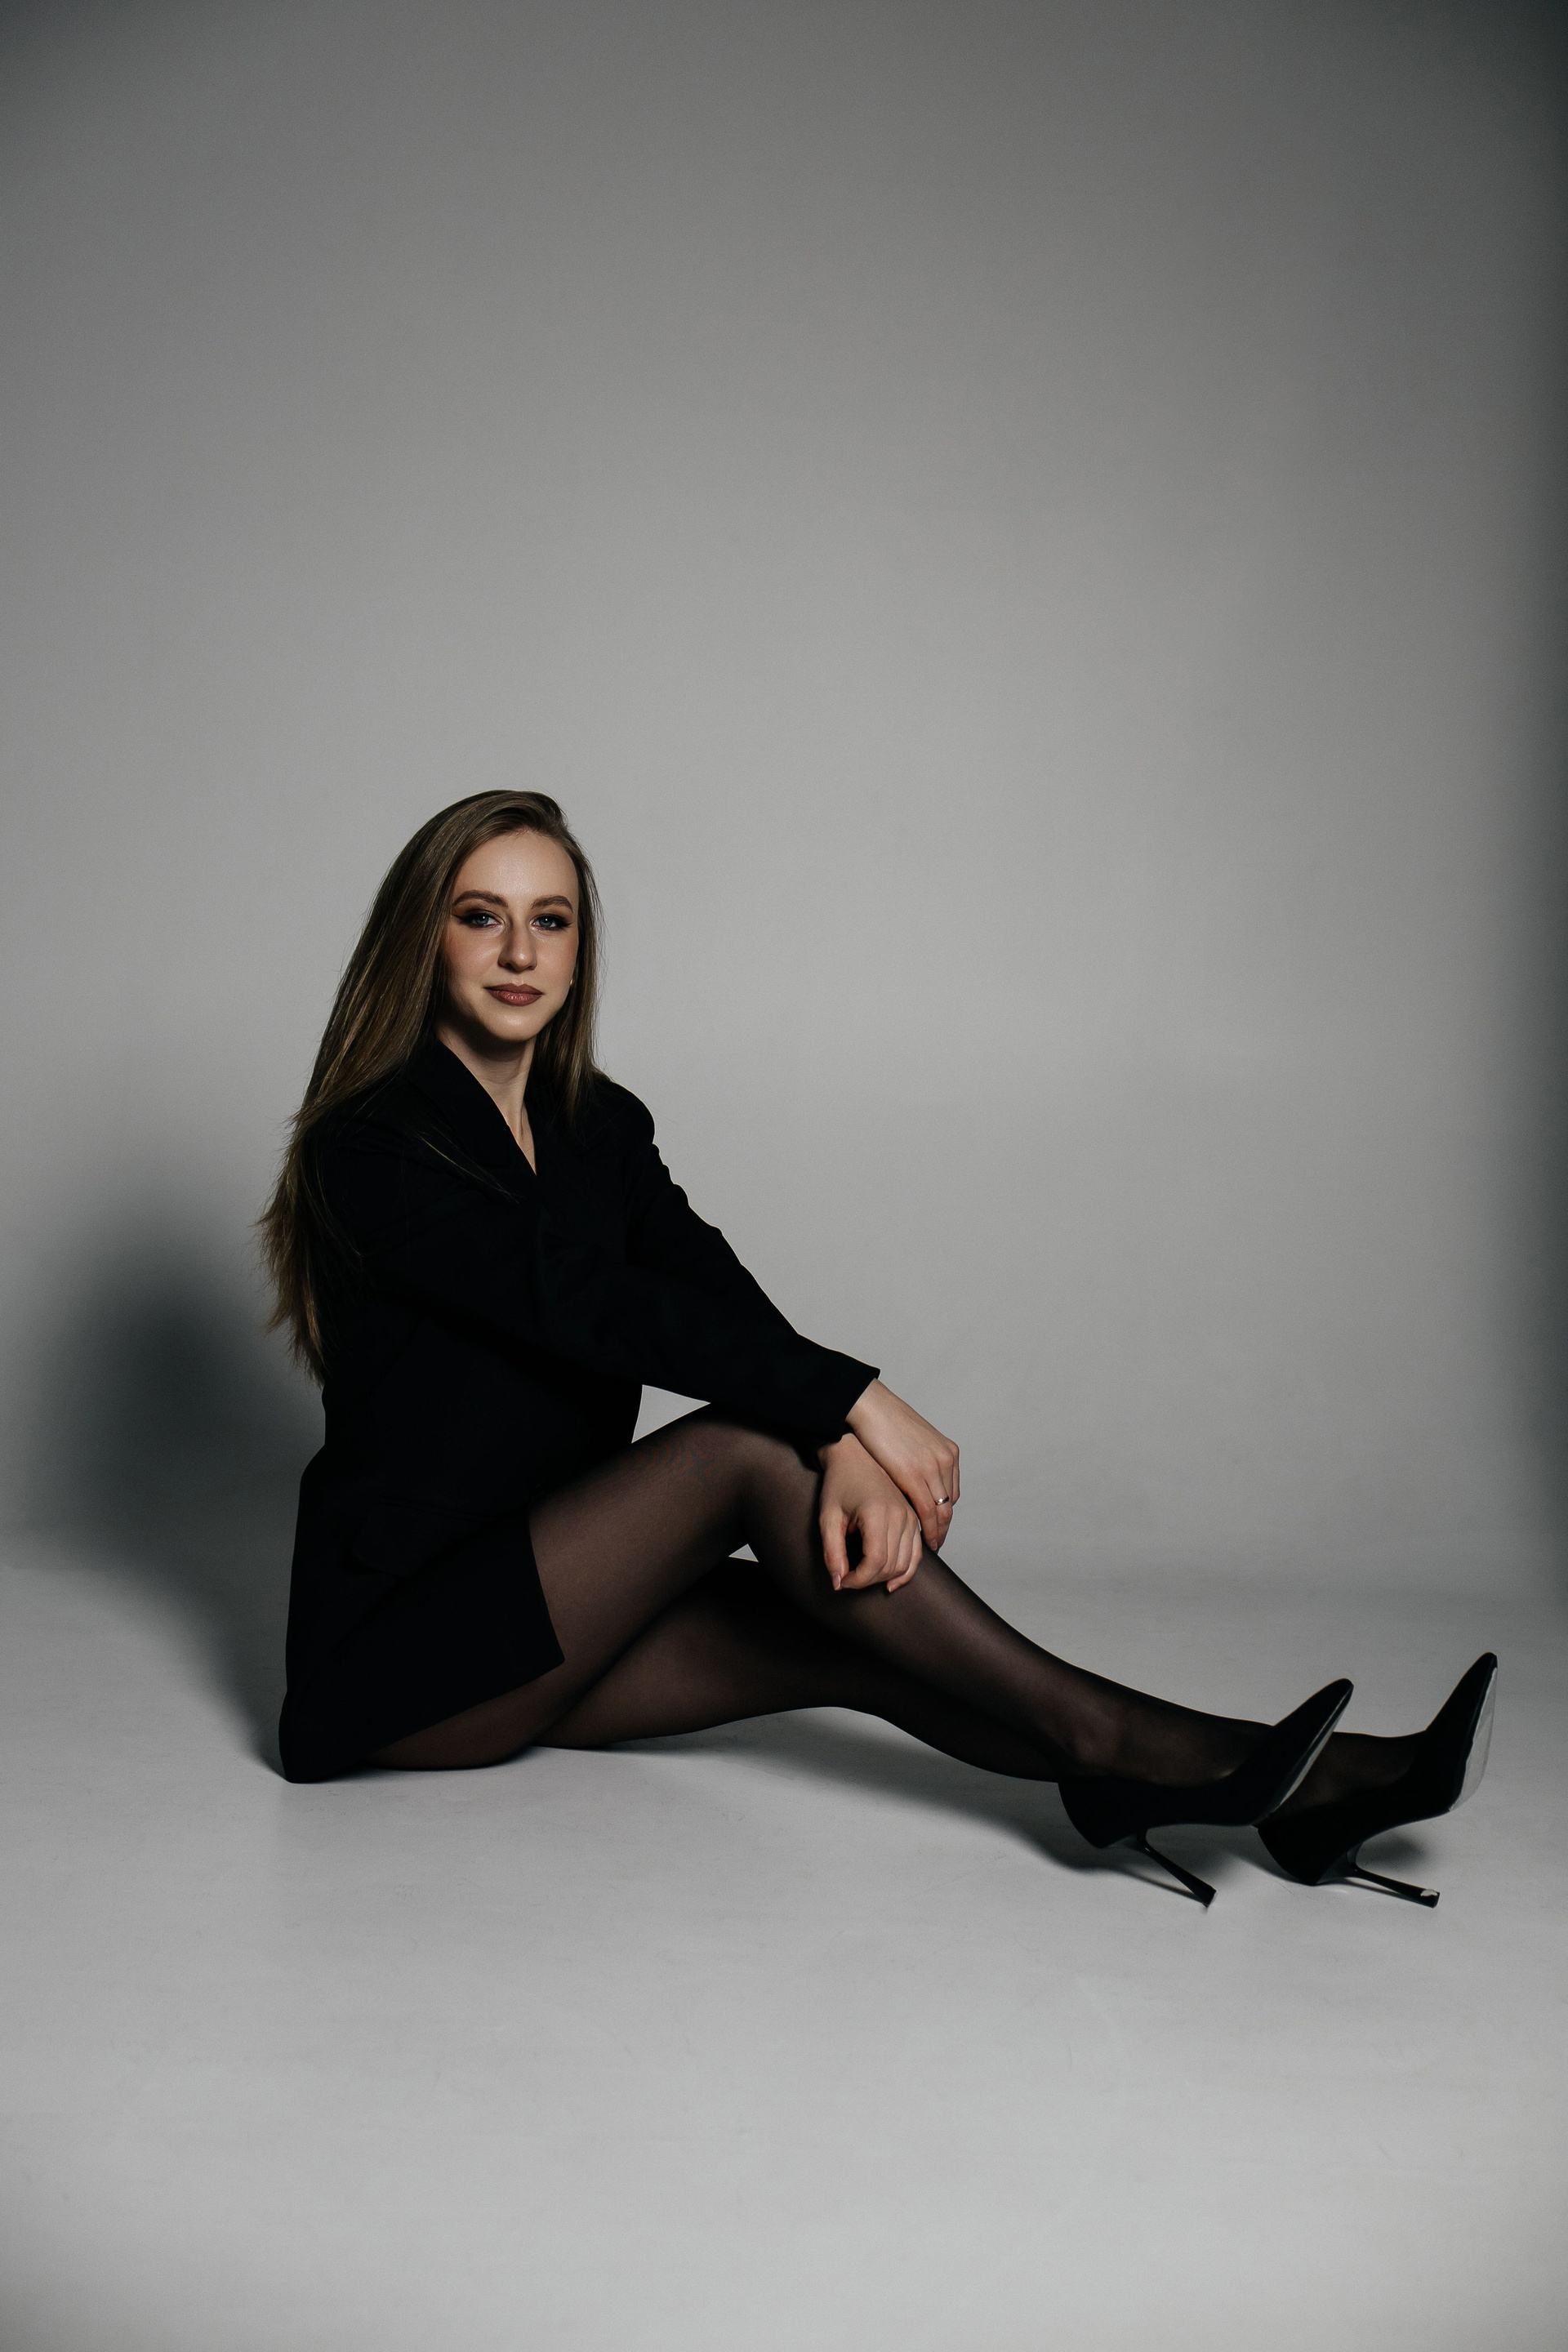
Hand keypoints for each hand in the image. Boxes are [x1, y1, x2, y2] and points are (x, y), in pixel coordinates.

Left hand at [817, 1433, 924, 1593]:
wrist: (854, 1456)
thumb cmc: (839, 1484)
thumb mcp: (828, 1517)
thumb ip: (832, 1552)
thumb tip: (838, 1583)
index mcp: (878, 1512)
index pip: (875, 1562)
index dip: (857, 1580)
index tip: (842, 1580)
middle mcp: (901, 1515)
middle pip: (891, 1566)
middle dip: (868, 1580)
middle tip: (848, 1577)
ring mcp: (911, 1516)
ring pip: (906, 1563)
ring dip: (885, 1577)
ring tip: (863, 1576)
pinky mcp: (914, 1518)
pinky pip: (917, 1554)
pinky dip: (906, 1571)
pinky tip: (890, 1581)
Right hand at [844, 1380, 959, 1550]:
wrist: (871, 1407)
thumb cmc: (885, 1422)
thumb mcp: (914, 1441)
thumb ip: (922, 1459)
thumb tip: (918, 1476)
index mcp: (948, 1452)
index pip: (952, 1491)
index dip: (944, 1513)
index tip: (936, 1526)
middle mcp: (945, 1460)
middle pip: (950, 1504)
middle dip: (943, 1527)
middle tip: (935, 1543)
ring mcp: (933, 1467)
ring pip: (942, 1511)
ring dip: (936, 1531)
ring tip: (928, 1545)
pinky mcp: (916, 1475)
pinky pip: (927, 1510)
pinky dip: (926, 1528)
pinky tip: (920, 1538)